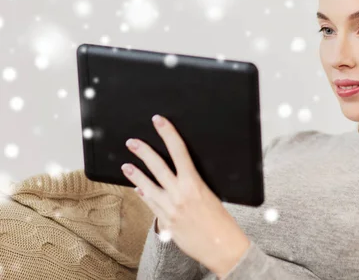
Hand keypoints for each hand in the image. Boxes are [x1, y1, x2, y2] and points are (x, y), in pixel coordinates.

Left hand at [122, 114, 250, 276]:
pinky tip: (138, 188)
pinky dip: (143, 194)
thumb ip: (195, 184)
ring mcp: (169, 209)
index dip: (168, 133)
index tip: (159, 121)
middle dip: (143, 151)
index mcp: (194, 184)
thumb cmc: (222, 221)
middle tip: (132, 142)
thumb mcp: (213, 194)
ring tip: (126, 165)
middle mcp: (179, 194)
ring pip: (147, 186)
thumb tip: (184, 173)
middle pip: (157, 166)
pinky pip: (150, 204)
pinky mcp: (165, 222)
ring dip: (135, 174)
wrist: (222, 246)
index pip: (179, 151)